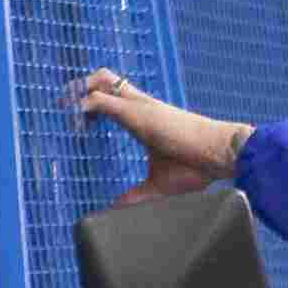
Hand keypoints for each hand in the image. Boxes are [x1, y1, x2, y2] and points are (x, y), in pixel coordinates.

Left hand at [71, 68, 243, 194]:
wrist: (222, 154)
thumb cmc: (198, 167)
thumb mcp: (160, 184)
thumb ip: (137, 195)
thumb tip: (119, 208)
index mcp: (147, 117)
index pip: (116, 97)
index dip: (95, 101)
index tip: (80, 118)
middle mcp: (142, 106)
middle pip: (107, 79)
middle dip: (83, 86)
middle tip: (66, 104)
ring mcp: (140, 107)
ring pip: (103, 81)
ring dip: (81, 89)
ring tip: (65, 104)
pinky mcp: (139, 114)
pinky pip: (103, 101)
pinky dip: (85, 104)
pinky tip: (75, 114)